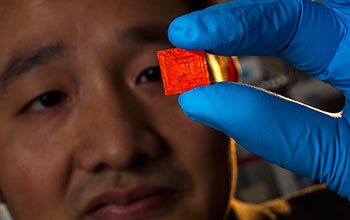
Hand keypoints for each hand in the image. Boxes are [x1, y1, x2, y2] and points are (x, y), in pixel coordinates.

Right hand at [168, 0, 349, 198]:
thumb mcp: (342, 156)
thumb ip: (270, 126)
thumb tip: (202, 101)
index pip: (293, 17)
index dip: (234, 22)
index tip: (186, 32)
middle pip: (297, 7)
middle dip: (243, 18)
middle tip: (195, 36)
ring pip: (305, 14)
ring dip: (258, 23)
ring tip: (214, 38)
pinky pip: (315, 29)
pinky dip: (276, 33)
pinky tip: (255, 42)